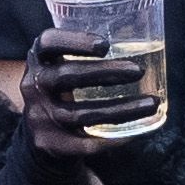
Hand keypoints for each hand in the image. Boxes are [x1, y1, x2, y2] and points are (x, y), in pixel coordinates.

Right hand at [20, 26, 156, 155]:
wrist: (40, 139)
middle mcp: (33, 86)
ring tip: (150, 103)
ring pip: (82, 114)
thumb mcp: (60, 68)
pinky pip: (85, 143)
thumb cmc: (61, 93)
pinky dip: (112, 138)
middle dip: (105, 73)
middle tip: (138, 71)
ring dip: (121, 109)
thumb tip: (142, 41)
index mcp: (38, 61)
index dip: (74, 41)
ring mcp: (39, 117)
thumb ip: (84, 55)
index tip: (105, 45)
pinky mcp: (49, 144)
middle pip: (67, 76)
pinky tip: (134, 132)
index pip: (48, 43)